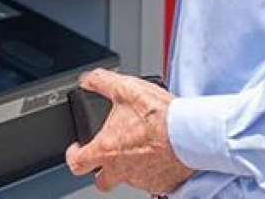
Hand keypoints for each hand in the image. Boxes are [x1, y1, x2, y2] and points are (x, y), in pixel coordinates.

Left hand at [64, 69, 193, 193]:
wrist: (191, 134)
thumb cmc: (159, 115)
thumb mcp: (125, 88)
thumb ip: (101, 82)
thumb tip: (87, 79)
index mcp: (106, 150)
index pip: (76, 163)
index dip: (73, 155)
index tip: (76, 149)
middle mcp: (121, 170)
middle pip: (101, 182)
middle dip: (101, 171)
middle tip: (108, 156)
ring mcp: (141, 180)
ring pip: (128, 179)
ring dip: (129, 167)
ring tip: (141, 147)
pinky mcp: (162, 184)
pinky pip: (152, 181)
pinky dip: (152, 170)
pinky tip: (159, 154)